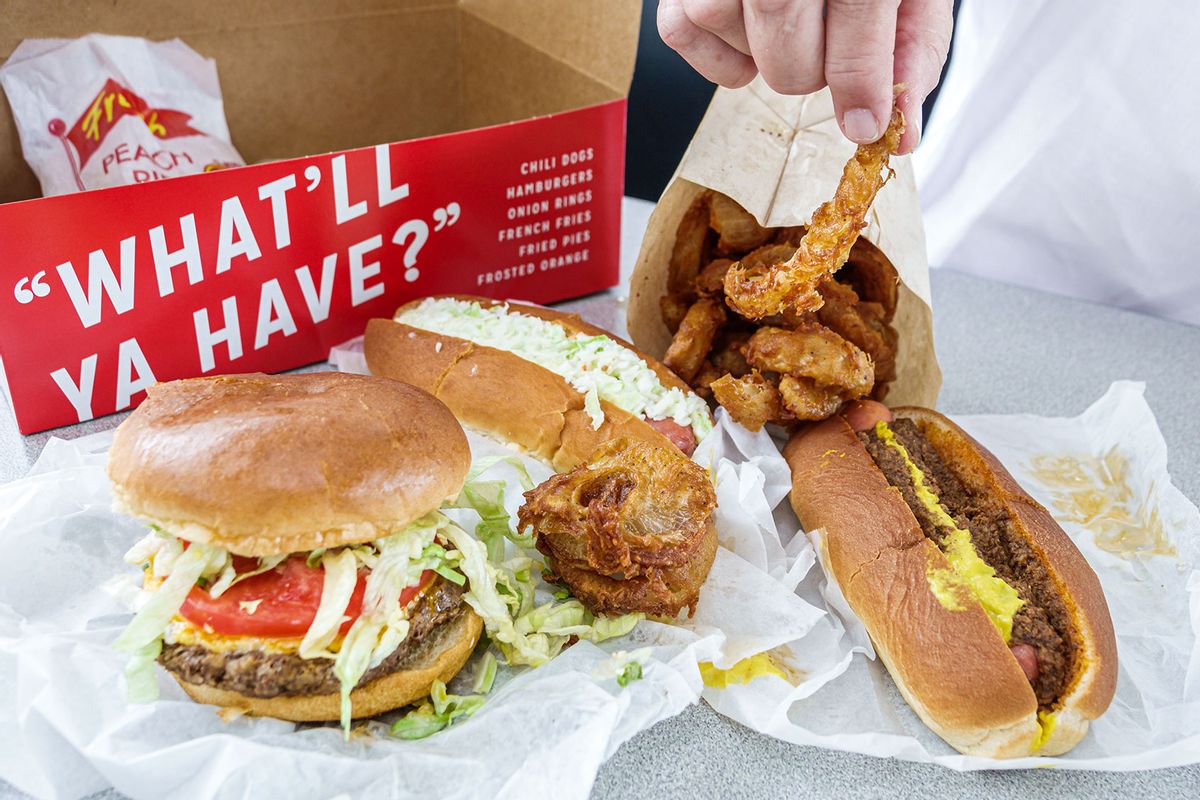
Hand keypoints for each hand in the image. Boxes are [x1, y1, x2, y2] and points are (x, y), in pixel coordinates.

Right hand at [657, 0, 952, 152]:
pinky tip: (748, 33)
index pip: (855, 18)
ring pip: (730, 39)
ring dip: (761, 54)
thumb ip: (911, 49)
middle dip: (810, 73)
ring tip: (788, 24)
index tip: (865, 121)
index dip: (861, 82)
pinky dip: (715, 52)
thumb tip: (900, 127)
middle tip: (825, 48)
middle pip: (785, 54)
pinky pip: (681, 31)